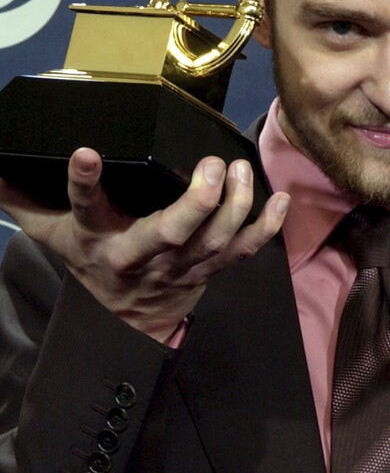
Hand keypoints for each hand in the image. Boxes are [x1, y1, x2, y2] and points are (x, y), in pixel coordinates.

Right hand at [0, 148, 289, 341]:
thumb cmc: (91, 261)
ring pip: (215, 241)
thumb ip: (23, 199)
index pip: (86, 208)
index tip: (85, 153)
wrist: (126, 319)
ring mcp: (183, 265)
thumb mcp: (51, 234)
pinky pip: (245, 252)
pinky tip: (280, 199)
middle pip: (171, 233)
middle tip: (211, 166)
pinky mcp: (211, 269)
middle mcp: (143, 254)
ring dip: (236, 207)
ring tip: (241, 168)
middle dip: (196, 202)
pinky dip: (267, 229)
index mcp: (99, 240)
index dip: (84, 183)